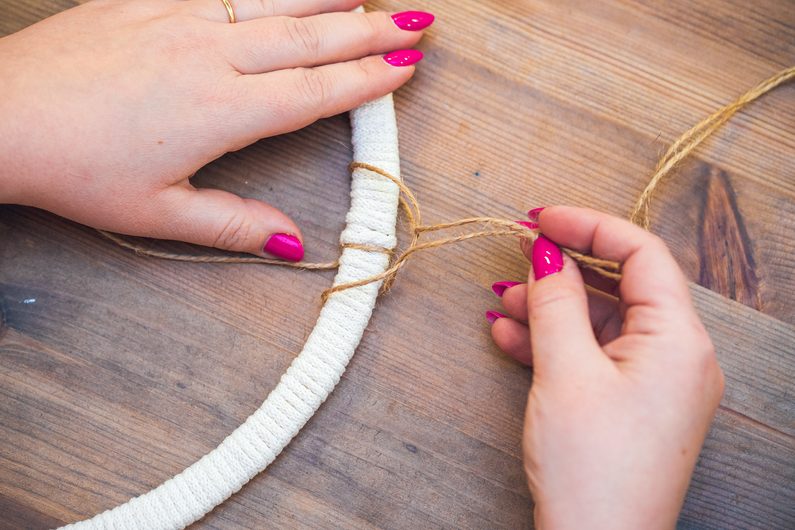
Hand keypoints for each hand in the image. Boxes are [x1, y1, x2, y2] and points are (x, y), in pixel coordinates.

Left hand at [0, 0, 432, 259]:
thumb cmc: (75, 170)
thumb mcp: (160, 214)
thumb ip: (235, 226)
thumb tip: (293, 245)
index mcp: (220, 112)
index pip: (315, 92)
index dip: (366, 79)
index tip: (405, 66)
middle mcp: (209, 56)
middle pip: (310, 37)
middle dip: (371, 29)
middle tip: (417, 21)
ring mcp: (178, 18)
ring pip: (274, 0)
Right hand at [488, 207, 723, 528]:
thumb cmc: (591, 467)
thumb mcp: (565, 372)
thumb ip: (556, 302)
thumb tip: (546, 252)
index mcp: (679, 339)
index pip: (641, 253)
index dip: (587, 225)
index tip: (538, 218)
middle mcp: (677, 356)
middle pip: (620, 286)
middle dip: (563, 268)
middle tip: (516, 254)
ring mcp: (654, 383)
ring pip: (600, 321)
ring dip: (550, 306)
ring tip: (501, 302)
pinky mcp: (629, 404)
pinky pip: (592, 355)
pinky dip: (553, 341)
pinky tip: (509, 336)